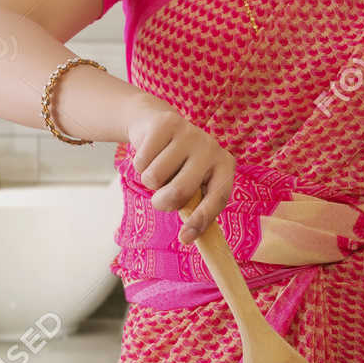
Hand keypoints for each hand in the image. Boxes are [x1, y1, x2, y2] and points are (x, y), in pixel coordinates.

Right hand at [124, 96, 235, 240]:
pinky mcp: (167, 123)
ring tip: (158, 166)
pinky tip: (149, 152)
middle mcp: (212, 148)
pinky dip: (138, 164)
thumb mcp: (192, 183)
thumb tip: (190, 238)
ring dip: (148, 180)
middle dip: (162, 202)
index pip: (216, 199)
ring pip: (154, 178)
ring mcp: (190, 133)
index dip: (200, 221)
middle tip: (161, 197)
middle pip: (179, 192)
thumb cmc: (177, 165)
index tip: (184, 239)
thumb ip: (194, 207)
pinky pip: (141, 161)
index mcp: (224, 166)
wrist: (156, 125)